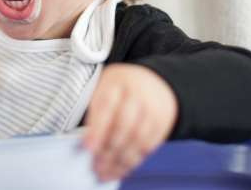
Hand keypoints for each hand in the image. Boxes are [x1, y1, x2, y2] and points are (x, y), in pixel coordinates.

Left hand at [83, 64, 178, 181]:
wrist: (154, 81)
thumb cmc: (121, 88)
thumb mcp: (104, 88)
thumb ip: (96, 112)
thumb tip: (88, 144)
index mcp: (117, 81)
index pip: (107, 104)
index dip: (97, 128)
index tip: (88, 147)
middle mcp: (138, 93)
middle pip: (124, 124)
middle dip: (109, 149)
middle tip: (96, 164)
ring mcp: (152, 108)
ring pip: (137, 138)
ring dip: (120, 159)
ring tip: (106, 171)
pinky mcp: (162, 123)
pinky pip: (149, 145)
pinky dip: (134, 160)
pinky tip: (121, 168)